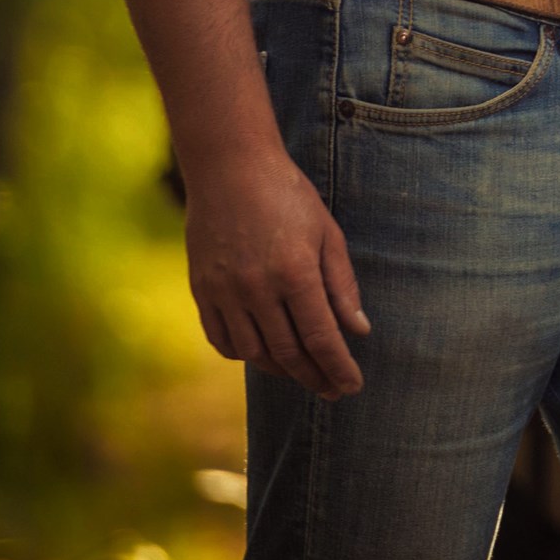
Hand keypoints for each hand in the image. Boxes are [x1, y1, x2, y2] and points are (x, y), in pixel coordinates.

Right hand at [184, 145, 370, 398]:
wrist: (230, 169)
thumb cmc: (288, 196)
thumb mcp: (327, 233)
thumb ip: (342, 285)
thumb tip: (359, 331)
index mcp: (295, 272)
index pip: (321, 338)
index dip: (338, 368)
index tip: (353, 386)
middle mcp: (257, 289)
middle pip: (288, 353)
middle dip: (315, 377)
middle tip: (333, 390)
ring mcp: (224, 292)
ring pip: (254, 353)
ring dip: (281, 370)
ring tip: (303, 372)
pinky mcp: (201, 291)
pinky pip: (221, 339)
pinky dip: (244, 354)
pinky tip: (262, 354)